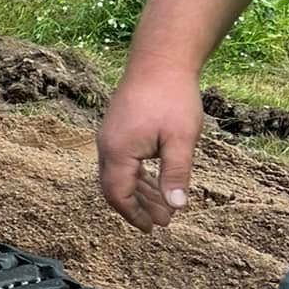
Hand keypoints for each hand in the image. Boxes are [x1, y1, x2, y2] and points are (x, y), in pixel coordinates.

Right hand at [97, 66, 203, 231]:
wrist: (161, 59)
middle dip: (137, 207)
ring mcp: (110, 135)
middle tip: (162, 222)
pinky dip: (138, 176)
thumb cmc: (172, 97)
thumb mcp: (181, 139)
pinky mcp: (118, 128)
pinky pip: (122, 161)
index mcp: (118, 151)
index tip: (154, 228)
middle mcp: (107, 145)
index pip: (118, 194)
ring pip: (119, 174)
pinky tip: (155, 181)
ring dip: (140, 192)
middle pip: (115, 187)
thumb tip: (176, 207)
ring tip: (164, 206)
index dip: (135, 214)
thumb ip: (176, 174)